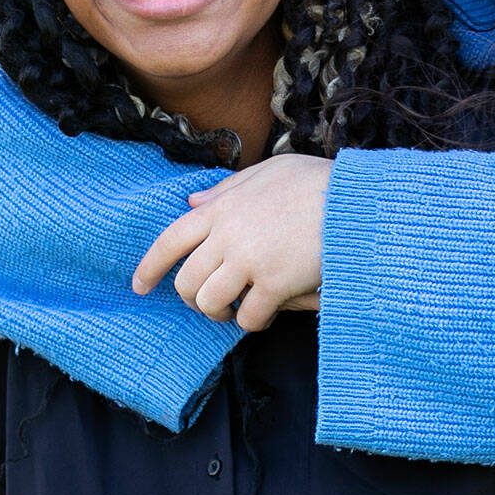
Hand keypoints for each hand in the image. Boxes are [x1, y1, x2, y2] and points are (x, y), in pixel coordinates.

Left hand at [132, 154, 332, 330]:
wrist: (354, 201)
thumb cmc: (314, 183)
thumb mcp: (266, 172)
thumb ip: (225, 189)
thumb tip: (192, 202)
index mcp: (221, 208)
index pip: (169, 240)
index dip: (150, 267)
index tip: (139, 287)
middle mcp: (228, 236)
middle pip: (186, 281)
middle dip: (191, 298)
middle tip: (207, 303)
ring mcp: (249, 261)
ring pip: (210, 303)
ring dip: (218, 313)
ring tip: (233, 312)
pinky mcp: (275, 284)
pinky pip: (247, 317)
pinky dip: (252, 321)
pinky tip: (265, 314)